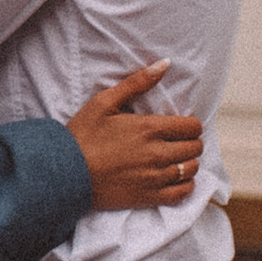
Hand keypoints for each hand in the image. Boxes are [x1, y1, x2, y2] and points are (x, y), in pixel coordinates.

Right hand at [68, 64, 205, 213]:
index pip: (192, 127)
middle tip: (177, 141)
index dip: (190, 125)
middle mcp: (157, 153)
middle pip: (195, 148)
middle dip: (190, 142)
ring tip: (175, 159)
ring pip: (191, 169)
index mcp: (148, 128)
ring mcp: (154, 177)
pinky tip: (175, 178)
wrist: (65, 173)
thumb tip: (165, 63)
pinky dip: (185, 185)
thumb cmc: (83, 135)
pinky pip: (182, 193)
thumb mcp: (104, 102)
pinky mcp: (148, 197)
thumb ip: (137, 82)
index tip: (180, 126)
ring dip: (188, 162)